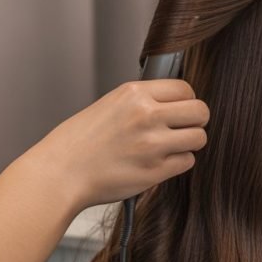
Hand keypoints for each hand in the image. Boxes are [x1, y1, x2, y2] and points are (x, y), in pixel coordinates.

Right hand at [24, 79, 208, 209]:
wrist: (61, 173)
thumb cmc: (79, 141)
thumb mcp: (110, 104)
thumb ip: (142, 101)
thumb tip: (173, 101)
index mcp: (134, 94)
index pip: (185, 89)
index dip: (186, 100)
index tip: (180, 108)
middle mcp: (147, 115)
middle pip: (201, 111)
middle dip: (196, 120)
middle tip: (183, 127)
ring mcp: (153, 144)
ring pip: (199, 138)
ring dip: (189, 143)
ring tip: (171, 146)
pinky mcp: (155, 171)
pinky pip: (187, 162)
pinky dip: (177, 163)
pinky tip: (159, 162)